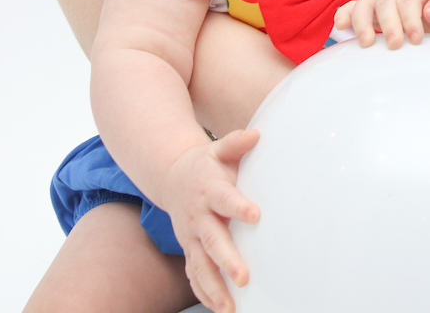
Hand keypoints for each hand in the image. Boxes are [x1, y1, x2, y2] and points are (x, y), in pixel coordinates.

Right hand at [161, 129, 261, 312]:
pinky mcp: (190, 249)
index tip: (256, 216)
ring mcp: (192, 237)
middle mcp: (199, 217)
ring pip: (201, 265)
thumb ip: (236, 143)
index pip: (226, 199)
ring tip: (230, 307)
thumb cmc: (206, 164)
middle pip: (213, 241)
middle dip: (227, 260)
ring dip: (215, 287)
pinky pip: (195, 274)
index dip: (239, 207)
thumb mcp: (218, 150)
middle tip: (244, 277)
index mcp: (210, 191)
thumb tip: (255, 135)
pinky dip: (204, 292)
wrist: (173, 177)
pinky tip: (219, 307)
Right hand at [335, 0, 429, 48]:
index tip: (417, 39)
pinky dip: (346, 15)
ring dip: (362, 21)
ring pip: (365, 2)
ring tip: (367, 43)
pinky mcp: (375, 9)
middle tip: (396, 45)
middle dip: (388, 24)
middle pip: (385, 0)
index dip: (410, 18)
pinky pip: (355, 8)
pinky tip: (341, 27)